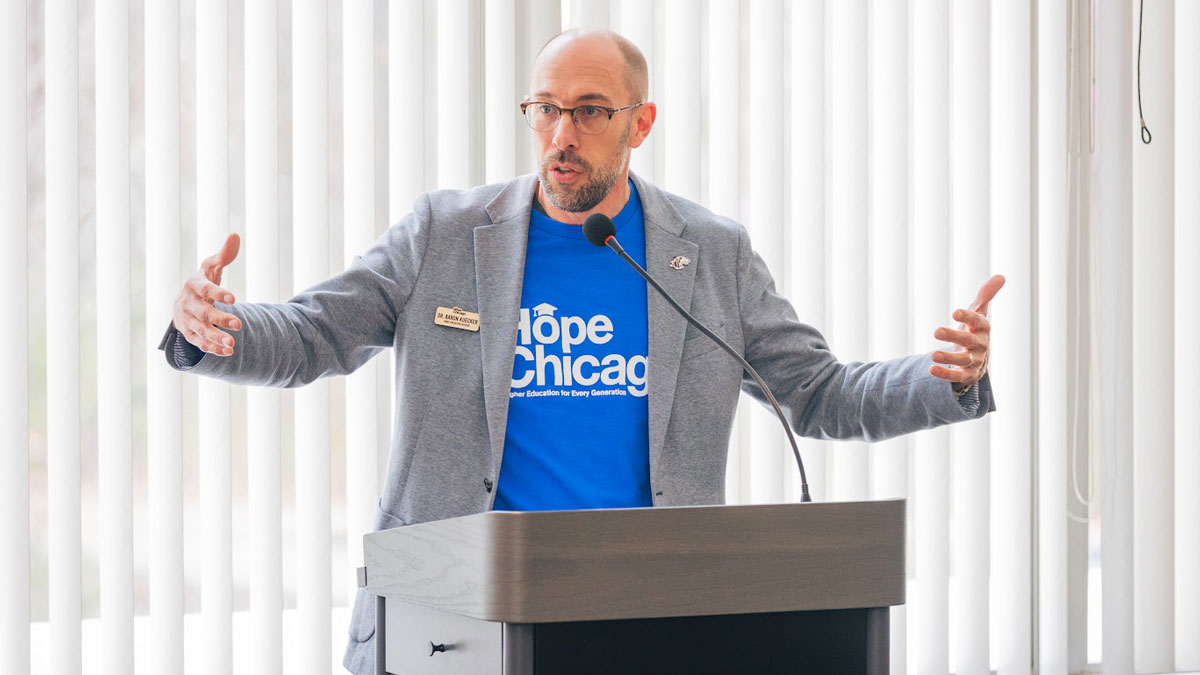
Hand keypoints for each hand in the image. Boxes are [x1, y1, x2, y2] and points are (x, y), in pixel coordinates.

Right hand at [172, 233, 241, 355]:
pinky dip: (212, 348)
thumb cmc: (203, 282)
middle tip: (240, 324)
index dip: (218, 293)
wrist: (184, 301)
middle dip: (220, 319)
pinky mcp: (189, 334)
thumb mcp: (212, 268)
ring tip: (233, 344)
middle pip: (203, 313)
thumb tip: (235, 235)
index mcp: (193, 285)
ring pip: (201, 331)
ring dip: (216, 338)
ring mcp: (186, 320)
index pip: (205, 289)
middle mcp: (187, 303)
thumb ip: (224, 255)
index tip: (234, 299)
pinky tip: (228, 352)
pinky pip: (200, 343)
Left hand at [929, 274, 1005, 388]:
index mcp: (982, 328)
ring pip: (963, 360)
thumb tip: (1001, 276)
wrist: (978, 359)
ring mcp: (975, 361)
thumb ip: (985, 295)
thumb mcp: (978, 313)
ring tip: (933, 356)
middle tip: (936, 331)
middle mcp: (981, 345)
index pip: (977, 321)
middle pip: (969, 341)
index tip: (955, 312)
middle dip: (954, 336)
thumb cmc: (975, 330)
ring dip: (949, 357)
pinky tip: (932, 369)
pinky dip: (945, 374)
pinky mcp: (967, 375)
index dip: (967, 317)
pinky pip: (957, 376)